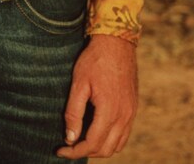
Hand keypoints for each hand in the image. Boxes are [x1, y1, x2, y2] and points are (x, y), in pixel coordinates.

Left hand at [57, 35, 137, 158]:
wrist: (117, 42)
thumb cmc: (95, 60)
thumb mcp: (79, 83)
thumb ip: (74, 112)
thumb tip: (70, 138)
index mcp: (110, 111)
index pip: (92, 144)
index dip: (74, 151)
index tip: (61, 149)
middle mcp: (124, 116)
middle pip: (106, 149)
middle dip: (86, 152)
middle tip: (69, 145)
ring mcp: (131, 112)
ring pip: (117, 145)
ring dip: (100, 148)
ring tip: (82, 140)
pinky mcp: (133, 107)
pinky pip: (124, 134)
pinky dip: (111, 140)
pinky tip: (98, 131)